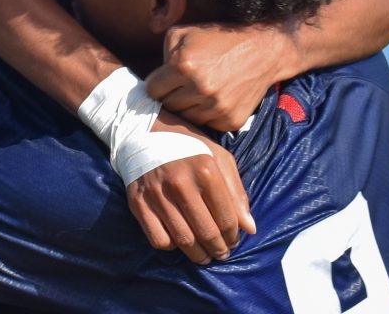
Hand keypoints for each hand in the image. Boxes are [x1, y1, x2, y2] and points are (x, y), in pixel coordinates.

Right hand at [124, 110, 255, 264]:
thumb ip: (236, 192)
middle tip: (221, 253)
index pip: (226, 218)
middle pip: (206, 233)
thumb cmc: (188, 146)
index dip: (233, 236)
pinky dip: (172, 246)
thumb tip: (250, 228)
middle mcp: (180, 182)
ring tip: (204, 255)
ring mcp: (157, 194)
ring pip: (183, 241)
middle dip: (219, 250)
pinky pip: (159, 239)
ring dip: (198, 255)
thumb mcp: (218, 158)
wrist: (143, 132)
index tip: (234, 241)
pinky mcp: (138, 203)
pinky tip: (179, 241)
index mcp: (205, 169)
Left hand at [147, 22, 299, 131]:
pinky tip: (212, 100)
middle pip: (167, 107)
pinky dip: (205, 116)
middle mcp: (199, 89)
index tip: (162, 82)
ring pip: (185, 120)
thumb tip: (151, 79)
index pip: (152, 90)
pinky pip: (206, 126)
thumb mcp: (183, 33)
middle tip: (178, 88)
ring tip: (195, 93)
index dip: (156, 85)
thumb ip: (162, 53)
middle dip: (169, 97)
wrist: (262, 51)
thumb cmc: (218, 39)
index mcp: (183, 66)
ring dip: (187, 108)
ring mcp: (216, 108)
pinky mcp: (230, 121)